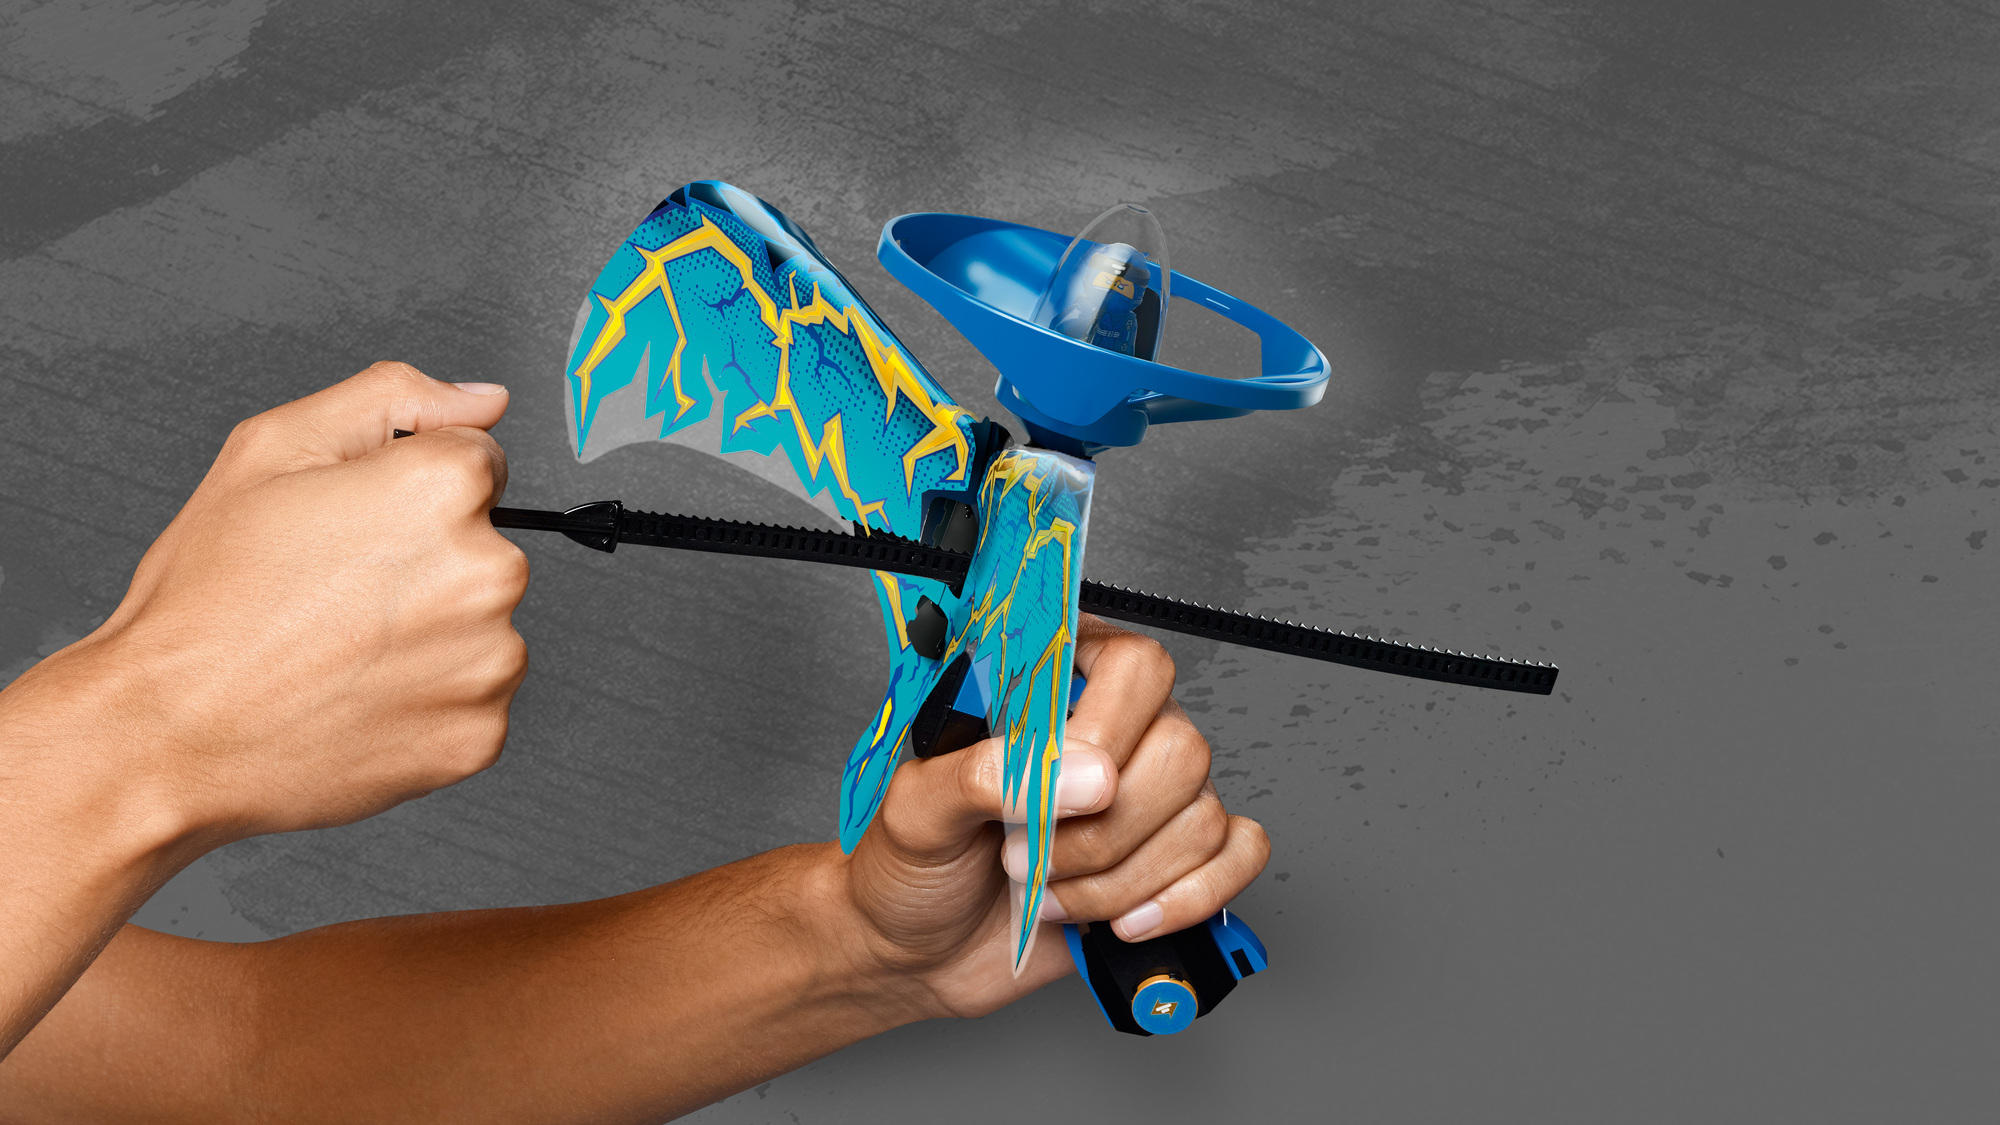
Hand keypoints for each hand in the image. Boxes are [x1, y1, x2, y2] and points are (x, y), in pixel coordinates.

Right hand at [5, 362, 529, 845]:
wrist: (167, 731)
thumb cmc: (208, 599)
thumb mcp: (274, 449)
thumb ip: (394, 399)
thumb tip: (482, 399)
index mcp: (444, 490)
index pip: (479, 463)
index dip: (410, 488)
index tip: (360, 525)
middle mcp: (487, 574)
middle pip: (484, 547)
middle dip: (424, 560)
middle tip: (335, 591)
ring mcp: (490, 661)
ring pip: (480, 626)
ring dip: (429, 633)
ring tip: (339, 647)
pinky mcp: (480, 734)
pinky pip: (470, 697)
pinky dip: (427, 698)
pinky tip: (357, 693)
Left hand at [834, 615, 1270, 1019]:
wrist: (913, 949)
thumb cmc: (908, 864)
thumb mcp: (915, 807)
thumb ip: (985, 774)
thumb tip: (1086, 776)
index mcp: (1053, 684)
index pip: (1135, 666)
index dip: (1104, 734)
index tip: (1046, 792)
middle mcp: (1116, 730)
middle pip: (1181, 750)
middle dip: (1100, 831)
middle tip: (1025, 854)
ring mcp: (1149, 793)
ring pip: (1200, 816)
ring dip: (1119, 879)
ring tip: (1048, 891)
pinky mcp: (1173, 855)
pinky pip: (1237, 855)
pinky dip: (1188, 898)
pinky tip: (1126, 917)